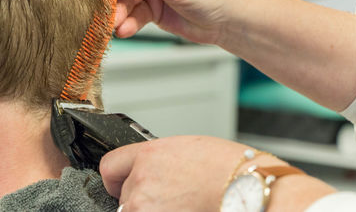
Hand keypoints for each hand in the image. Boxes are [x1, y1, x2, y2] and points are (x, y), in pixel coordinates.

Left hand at [99, 136, 284, 211]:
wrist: (245, 185)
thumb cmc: (225, 166)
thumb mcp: (184, 149)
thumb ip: (156, 160)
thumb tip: (146, 170)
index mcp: (149, 155)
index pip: (110, 165)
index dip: (116, 175)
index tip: (119, 181)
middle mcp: (142, 181)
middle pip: (123, 193)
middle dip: (141, 194)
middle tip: (169, 193)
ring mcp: (145, 207)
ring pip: (134, 209)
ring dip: (149, 207)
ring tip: (179, 202)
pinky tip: (181, 208)